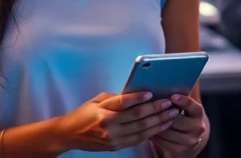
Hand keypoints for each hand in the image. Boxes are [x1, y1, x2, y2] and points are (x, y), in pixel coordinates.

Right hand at [57, 91, 178, 151]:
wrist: (68, 135)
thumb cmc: (84, 113)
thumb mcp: (97, 100)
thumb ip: (116, 98)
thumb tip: (138, 93)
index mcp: (103, 112)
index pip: (124, 103)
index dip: (139, 98)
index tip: (152, 93)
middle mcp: (108, 126)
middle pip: (137, 117)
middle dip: (156, 109)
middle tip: (170, 102)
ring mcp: (113, 138)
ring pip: (141, 129)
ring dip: (159, 121)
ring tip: (172, 114)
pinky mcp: (116, 146)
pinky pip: (138, 139)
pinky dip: (152, 132)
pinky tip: (162, 125)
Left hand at [151, 94, 207, 156]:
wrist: (186, 143)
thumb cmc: (181, 118)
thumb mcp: (184, 107)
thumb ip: (182, 94)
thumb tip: (179, 74)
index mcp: (198, 114)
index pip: (193, 106)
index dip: (183, 101)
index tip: (173, 96)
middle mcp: (197, 128)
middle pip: (177, 120)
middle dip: (163, 113)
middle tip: (151, 106)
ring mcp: (189, 141)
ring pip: (167, 131)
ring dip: (155, 124)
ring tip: (145, 116)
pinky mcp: (179, 151)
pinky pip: (161, 141)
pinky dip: (153, 134)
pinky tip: (147, 128)